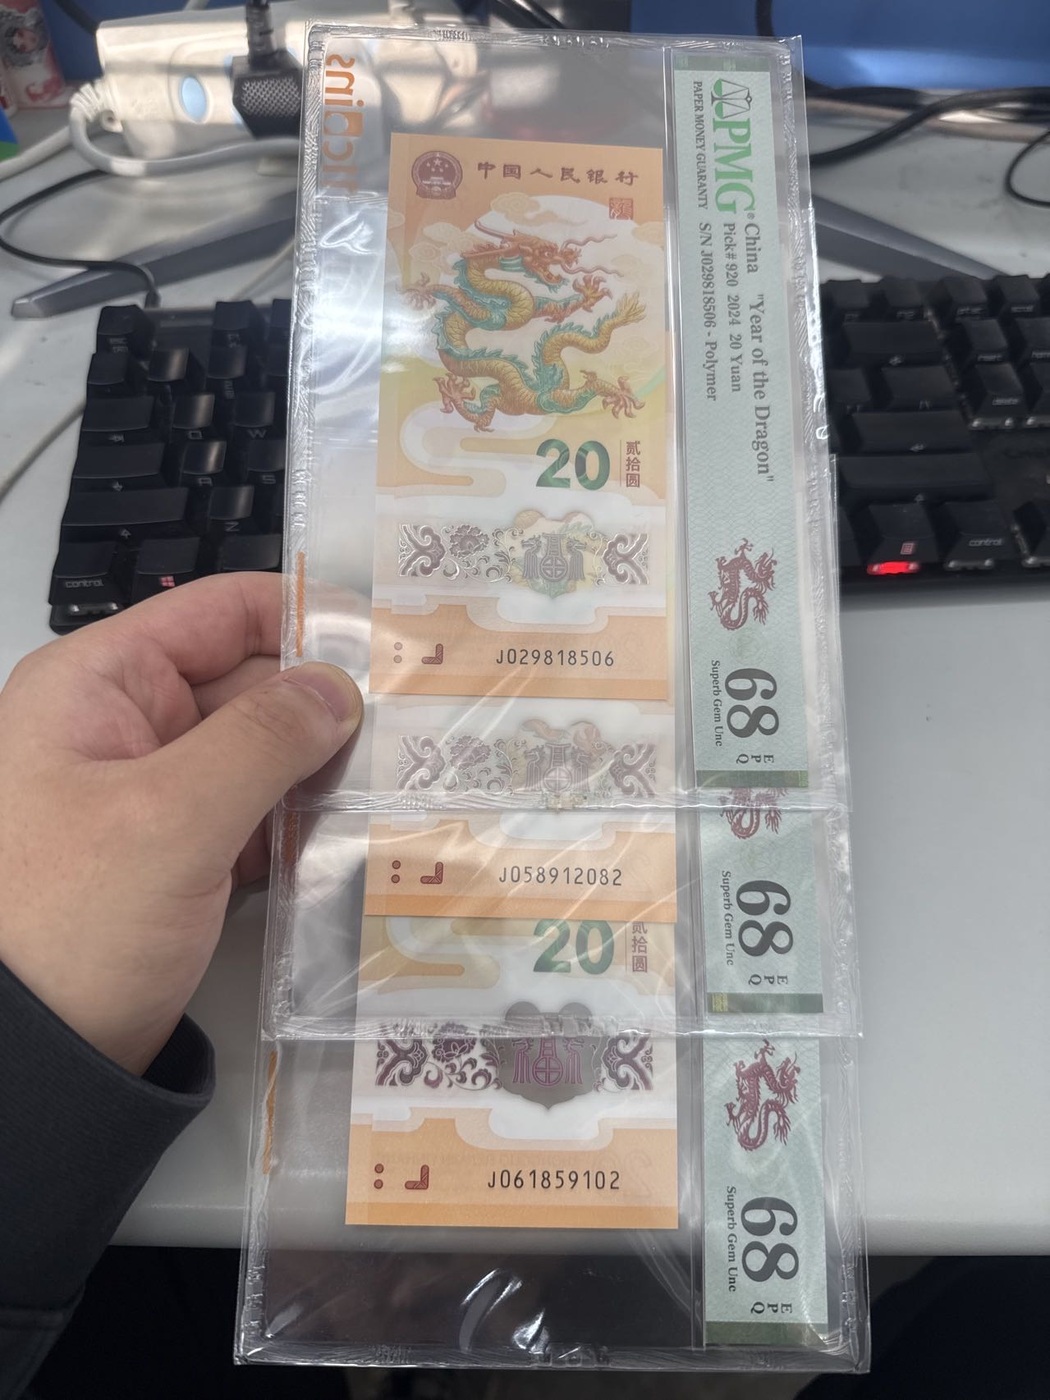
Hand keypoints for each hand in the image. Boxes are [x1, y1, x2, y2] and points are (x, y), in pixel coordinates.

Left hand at [0, 574, 360, 1075]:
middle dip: (326, 705)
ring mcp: (151, 796)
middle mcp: (124, 727)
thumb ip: (264, 739)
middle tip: (418, 726)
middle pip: (249, 683)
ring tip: (403, 779)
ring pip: (259, 755)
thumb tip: (339, 688)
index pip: (218, 613)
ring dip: (322, 771)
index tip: (387, 642)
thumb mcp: (169, 817)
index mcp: (99, 686)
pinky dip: (301, 826)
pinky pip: (253, 817)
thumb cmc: (63, 925)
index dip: (304, 616)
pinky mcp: (176, 857)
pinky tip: (359, 837)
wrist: (28, 1066)